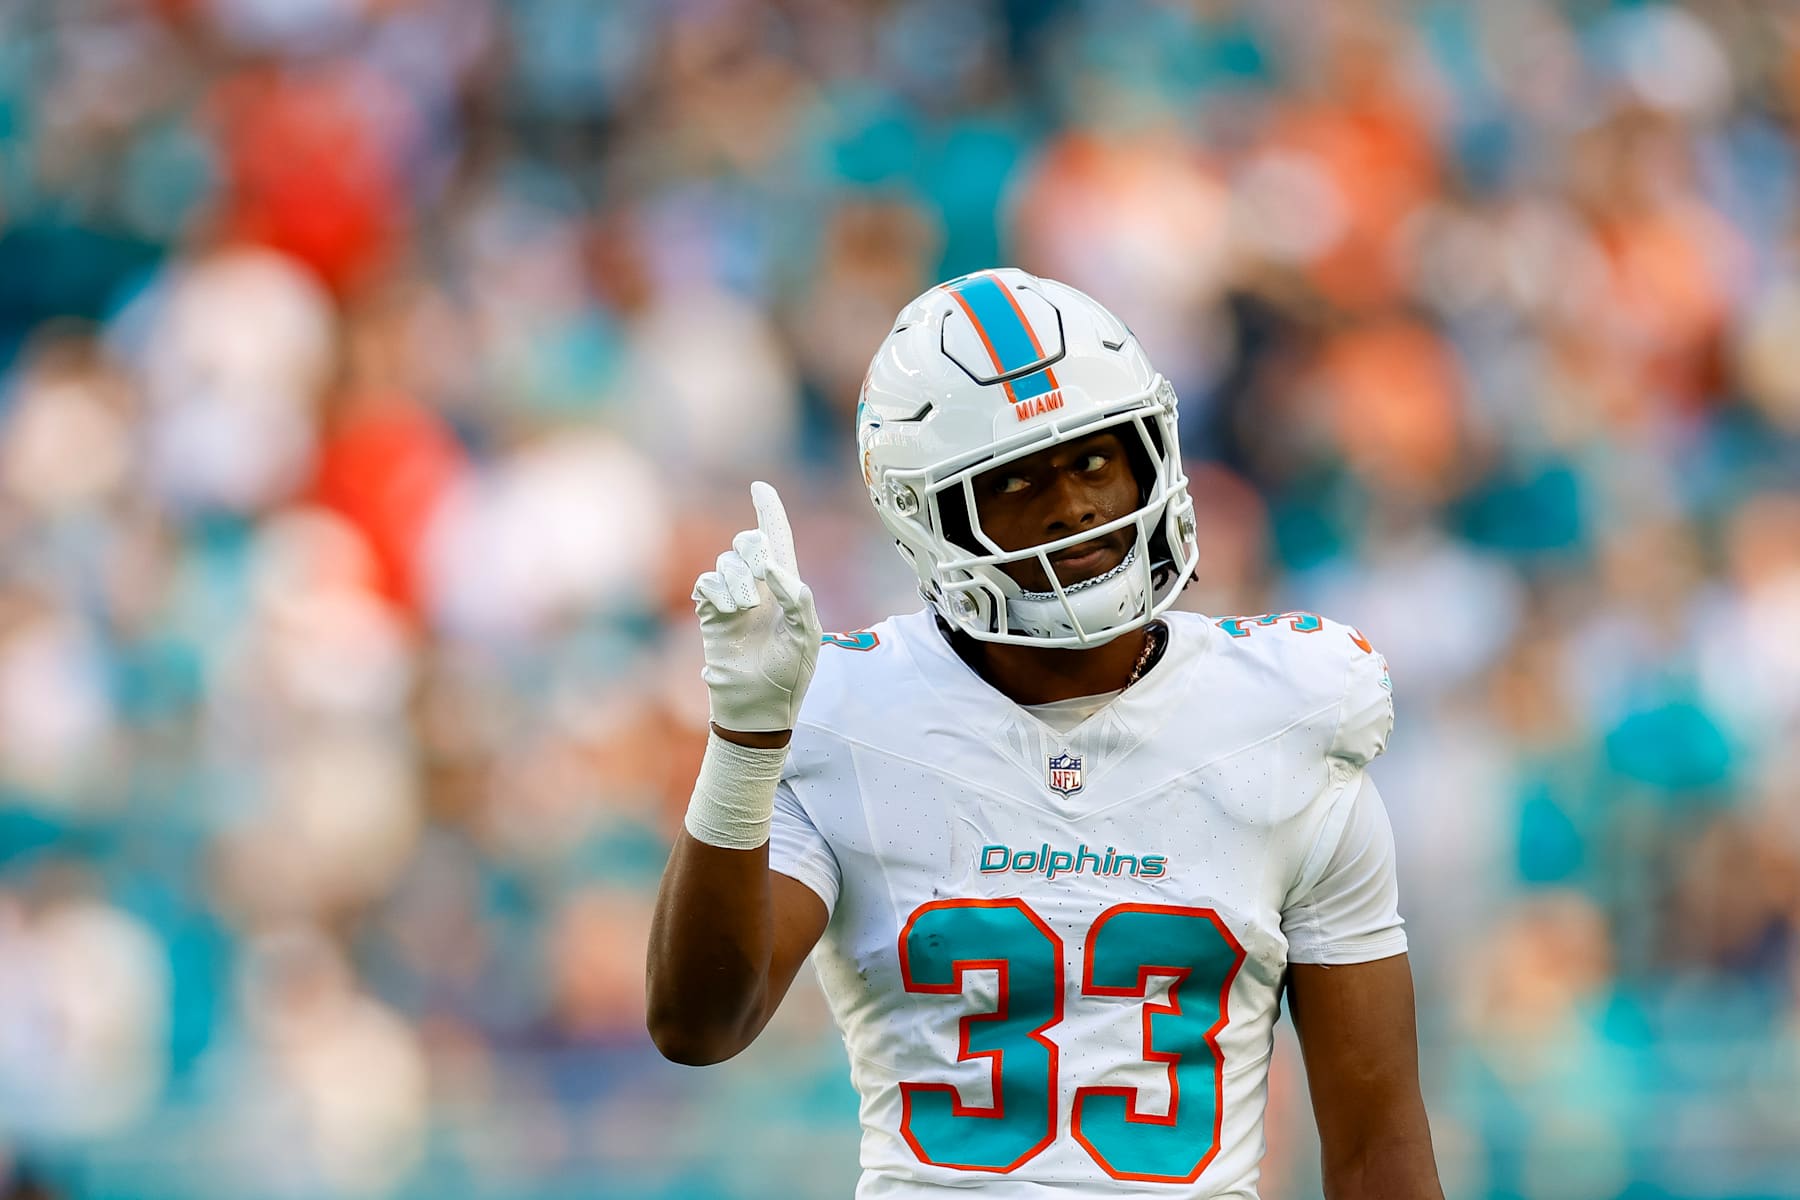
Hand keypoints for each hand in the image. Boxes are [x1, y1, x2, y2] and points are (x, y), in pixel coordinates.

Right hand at [691, 482, 821, 733]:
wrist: (757, 708)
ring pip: (727, 562)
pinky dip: (716, 590)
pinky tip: (726, 610)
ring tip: (744, 609)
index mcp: (787, 589)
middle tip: (760, 578)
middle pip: (749, 542)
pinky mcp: (710, 614)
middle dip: (753, 550)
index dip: (769, 511)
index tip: (759, 487)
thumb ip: (799, 598)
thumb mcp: (807, 637)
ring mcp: (732, 600)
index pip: (778, 540)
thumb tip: (773, 568)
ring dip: (738, 580)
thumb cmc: (788, 677)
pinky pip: (707, 583)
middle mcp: (759, 589)